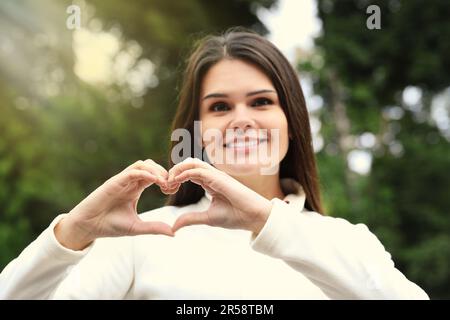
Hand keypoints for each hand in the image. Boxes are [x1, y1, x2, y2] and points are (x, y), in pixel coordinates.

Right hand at [55, 159, 173, 249]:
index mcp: (136, 189)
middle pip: (151, 165)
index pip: (155, 175)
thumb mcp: (137, 227)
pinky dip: (145, 173)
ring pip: (143, 164)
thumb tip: (173, 232)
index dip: (166, 180)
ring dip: (156, 170)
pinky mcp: (115, 182)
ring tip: (164, 183)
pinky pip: (132, 171)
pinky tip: (154, 181)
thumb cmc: (110, 226)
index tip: (173, 190)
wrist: (89, 227)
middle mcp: (130, 182)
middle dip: (164, 173)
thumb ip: (154, 228)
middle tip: (170, 186)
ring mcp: (122, 180)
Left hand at [167, 157, 272, 233]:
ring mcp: (216, 176)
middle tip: (165, 185)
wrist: (254, 217)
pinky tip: (176, 182)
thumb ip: (190, 219)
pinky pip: (198, 170)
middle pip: (188, 164)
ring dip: (177, 170)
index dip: (175, 178)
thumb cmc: (236, 216)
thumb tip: (173, 227)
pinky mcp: (219, 178)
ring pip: (192, 163)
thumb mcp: (207, 218)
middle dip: (173, 171)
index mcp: (210, 183)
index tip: (166, 190)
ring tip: (168, 183)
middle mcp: (212, 176)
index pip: (189, 172)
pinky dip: (184, 174)